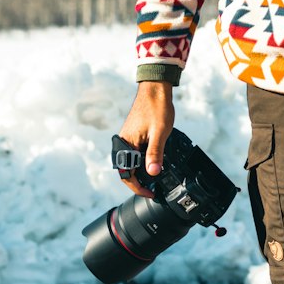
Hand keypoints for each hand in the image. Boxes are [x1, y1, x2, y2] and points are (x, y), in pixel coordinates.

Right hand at [117, 81, 175, 196]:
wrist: (156, 89)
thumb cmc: (157, 107)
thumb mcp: (159, 133)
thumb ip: (155, 153)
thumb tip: (153, 173)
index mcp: (126, 143)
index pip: (126, 174)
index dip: (137, 187)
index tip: (150, 193)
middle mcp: (123, 142)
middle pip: (126, 170)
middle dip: (138, 182)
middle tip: (152, 190)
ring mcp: (127, 138)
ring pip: (130, 162)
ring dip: (139, 172)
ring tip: (153, 180)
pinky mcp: (133, 135)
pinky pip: (134, 153)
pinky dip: (141, 162)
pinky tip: (152, 163)